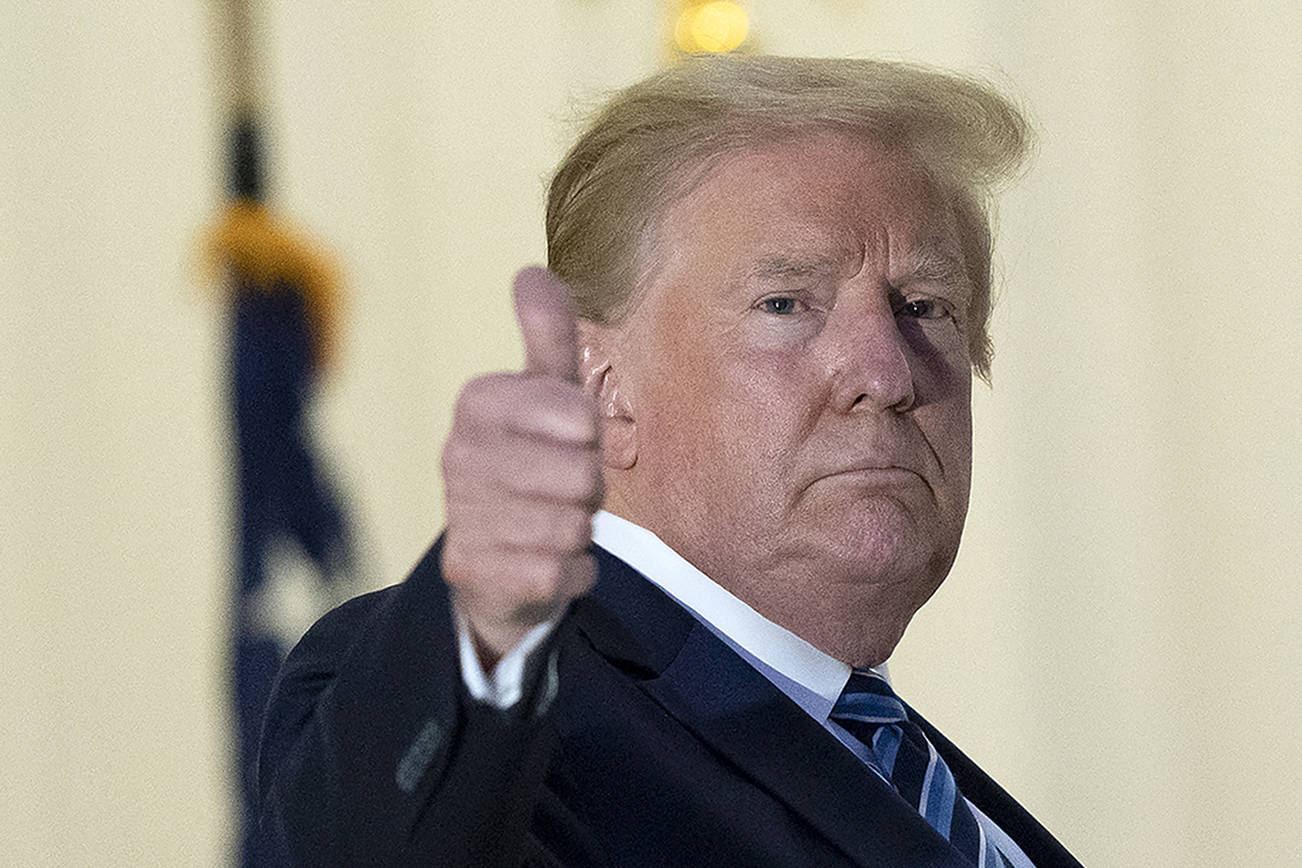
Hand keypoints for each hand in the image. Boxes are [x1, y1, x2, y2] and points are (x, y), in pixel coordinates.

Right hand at [440, 267, 602, 664]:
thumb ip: (548, 334)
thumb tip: (531, 271)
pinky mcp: (472, 572)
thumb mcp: (548, 392)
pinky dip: (571, 572)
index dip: (589, 433)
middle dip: (588, 487)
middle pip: (581, 474)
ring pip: (572, 526)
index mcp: (478, 402)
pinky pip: (561, 574)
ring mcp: (462, 515)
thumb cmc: (535, 459)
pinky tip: (545, 561)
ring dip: (578, 531)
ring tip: (551, 521)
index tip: (570, 438)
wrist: (498, 555)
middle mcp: (457, 455)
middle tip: (564, 487)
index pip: (578, 415)